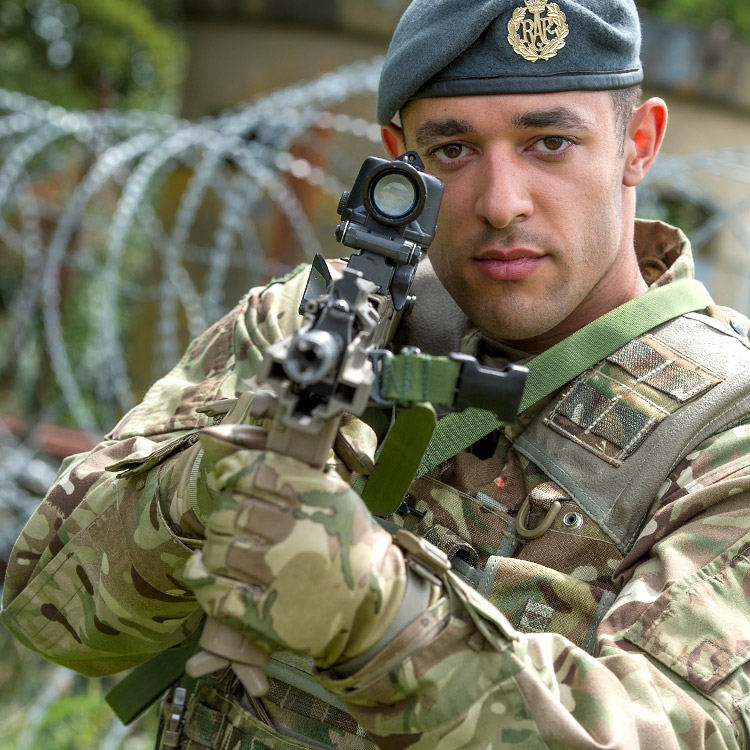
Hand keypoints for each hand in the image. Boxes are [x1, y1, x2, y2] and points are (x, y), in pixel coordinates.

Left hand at [182, 424, 406, 667]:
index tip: (228, 479)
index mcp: (313, 499)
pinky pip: (215, 591)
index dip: (232, 472)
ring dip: (216, 548)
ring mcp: (280, 576)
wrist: (372, 600)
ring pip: (219, 550)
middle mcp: (296, 533)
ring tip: (231, 549)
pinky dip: (203, 580)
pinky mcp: (267, 615)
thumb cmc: (343, 539)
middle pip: (229, 512)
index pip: (253, 471)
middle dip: (225, 514)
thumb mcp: (327, 491)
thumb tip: (211, 434)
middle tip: (236, 521)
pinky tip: (207, 573)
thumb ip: (277, 463)